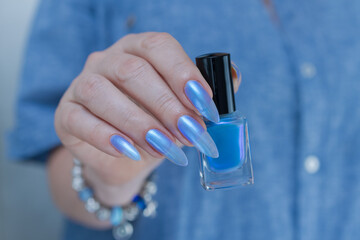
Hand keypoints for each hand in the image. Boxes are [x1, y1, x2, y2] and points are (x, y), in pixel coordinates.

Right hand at [54, 32, 240, 205]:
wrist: (126, 157)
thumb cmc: (158, 126)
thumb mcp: (183, 110)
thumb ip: (205, 94)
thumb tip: (233, 77)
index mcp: (137, 50)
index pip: (158, 47)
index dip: (183, 73)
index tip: (205, 106)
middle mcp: (107, 60)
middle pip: (132, 71)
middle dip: (167, 105)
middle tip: (192, 133)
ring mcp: (81, 85)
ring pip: (101, 93)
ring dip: (138, 122)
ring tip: (165, 148)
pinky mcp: (66, 114)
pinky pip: (80, 121)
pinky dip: (107, 137)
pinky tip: (130, 151)